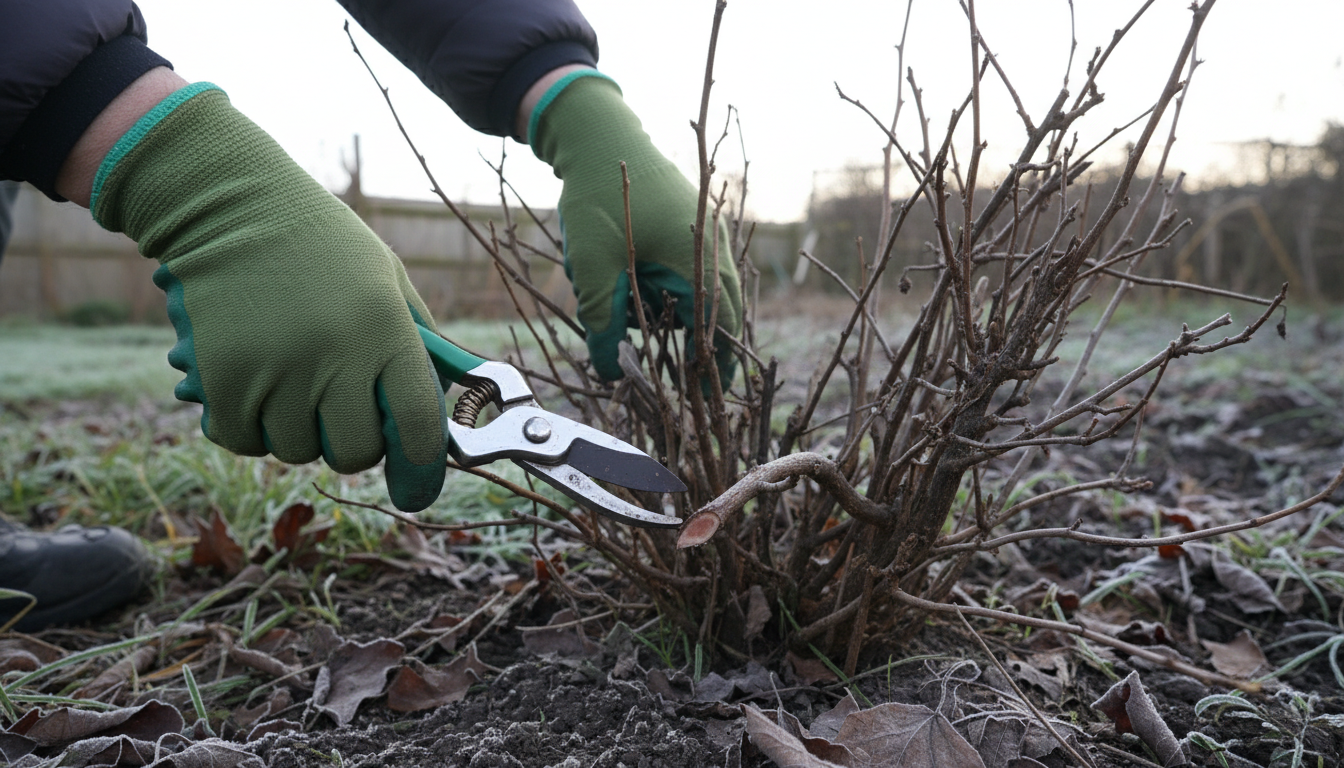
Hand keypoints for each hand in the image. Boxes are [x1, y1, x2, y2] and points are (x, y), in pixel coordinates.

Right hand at [93, 85, 447, 511]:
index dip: (423, 468)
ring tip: (293, 380)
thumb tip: (449, 406)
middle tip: (341, 408)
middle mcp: (334, 357)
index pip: (417, 427)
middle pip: (355, 452)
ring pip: (298, 450)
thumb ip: (420, 344)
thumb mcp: (388, 280)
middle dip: (354, 442)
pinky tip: (256, 387)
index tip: (418, 487)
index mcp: (386, 330)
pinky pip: (246, 440)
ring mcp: (276, 371)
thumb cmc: (321, 244)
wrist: (230, 206)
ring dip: (299, 430)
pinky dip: (251, 426)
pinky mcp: (224, 380)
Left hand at [528, 73, 741, 387]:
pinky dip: (645, 278)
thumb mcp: (594, 268)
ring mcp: (701, 236)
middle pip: (701, 314)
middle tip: (626, 324)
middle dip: (662, 327)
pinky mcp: (683, 229)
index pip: (722, 329)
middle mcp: (711, 249)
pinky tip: (611, 262)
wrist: (596, 135)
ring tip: (602, 274)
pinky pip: (673, 270)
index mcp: (700, 260)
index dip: (715, 368)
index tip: (707, 397)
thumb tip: (610, 373)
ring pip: (682, 292)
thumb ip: (603, 324)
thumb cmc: (598, 198)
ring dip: (646, 299)